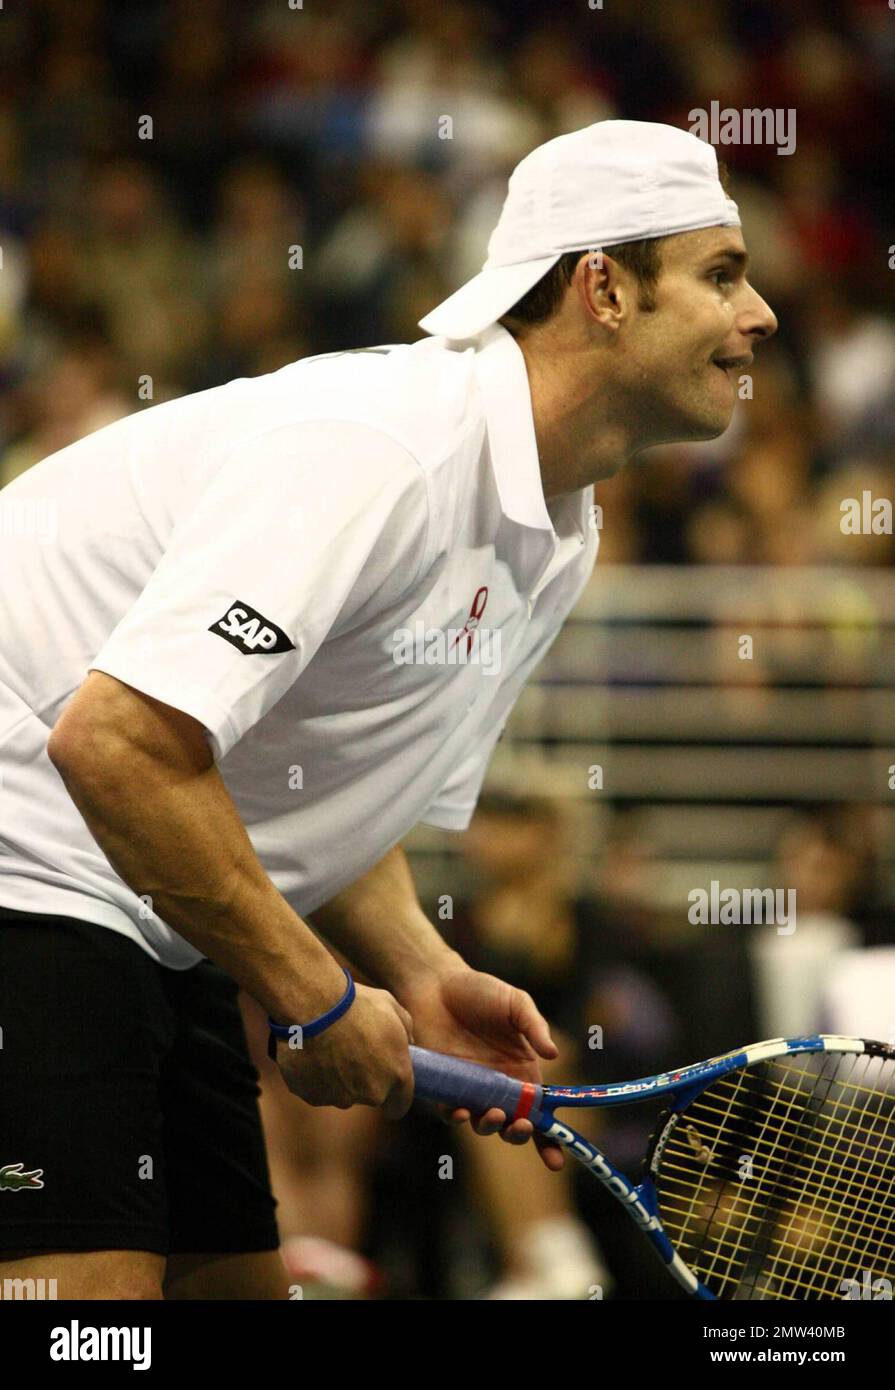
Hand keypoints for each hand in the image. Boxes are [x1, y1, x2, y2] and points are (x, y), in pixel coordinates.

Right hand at [275, 983, 413, 1118]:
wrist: (314, 1007)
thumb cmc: (356, 1004)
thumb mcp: (391, 1007)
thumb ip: (406, 1030)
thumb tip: (408, 1042)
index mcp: (397, 1074)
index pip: (400, 1104)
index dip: (394, 1098)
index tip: (387, 1088)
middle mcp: (372, 1093)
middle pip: (370, 1096)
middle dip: (365, 1080)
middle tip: (354, 1052)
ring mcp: (342, 1097)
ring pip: (343, 1094)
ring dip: (340, 1079)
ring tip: (330, 1048)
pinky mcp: (314, 1096)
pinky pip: (318, 1090)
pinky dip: (316, 1078)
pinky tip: (313, 1054)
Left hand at [399, 962, 563, 1170]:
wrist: (434, 983)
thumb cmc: (479, 990)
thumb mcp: (515, 1002)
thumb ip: (535, 1026)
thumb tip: (554, 1053)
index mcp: (522, 1070)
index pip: (540, 1110)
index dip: (550, 1138)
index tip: (557, 1160)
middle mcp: (498, 1086)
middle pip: (513, 1124)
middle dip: (520, 1134)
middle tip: (520, 1125)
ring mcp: (470, 1089)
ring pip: (483, 1123)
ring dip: (490, 1127)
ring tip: (492, 1113)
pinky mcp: (443, 1087)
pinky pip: (450, 1112)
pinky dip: (457, 1118)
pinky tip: (460, 1112)